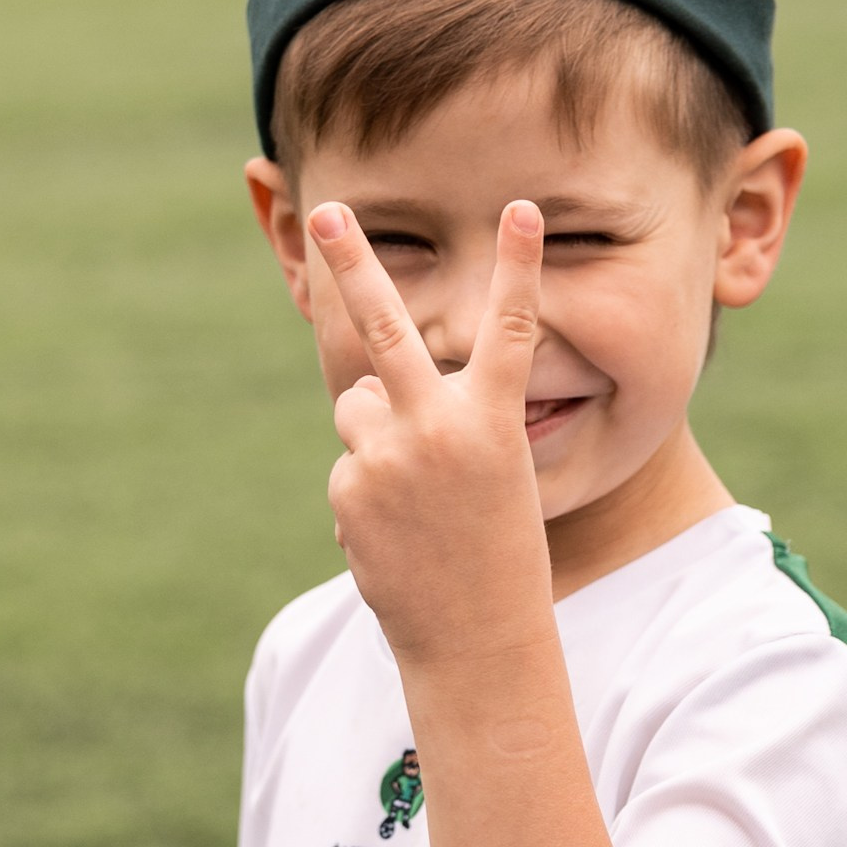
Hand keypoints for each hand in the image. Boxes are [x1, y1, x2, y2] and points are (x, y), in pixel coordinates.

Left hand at [311, 198, 549, 669]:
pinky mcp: (348, 488)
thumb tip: (362, 395)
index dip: (518, 266)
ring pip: (359, 408)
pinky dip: (367, 490)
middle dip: (353, 262)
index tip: (521, 208)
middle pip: (386, 326)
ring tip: (418, 498)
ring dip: (377, 436)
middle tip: (325, 209)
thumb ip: (431, 419)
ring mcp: (388, 457)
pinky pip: (349, 463)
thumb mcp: (490, 470)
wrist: (477, 637)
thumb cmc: (497, 547)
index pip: (511, 329)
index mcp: (494, 420)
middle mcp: (439, 428)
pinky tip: (397, 533)